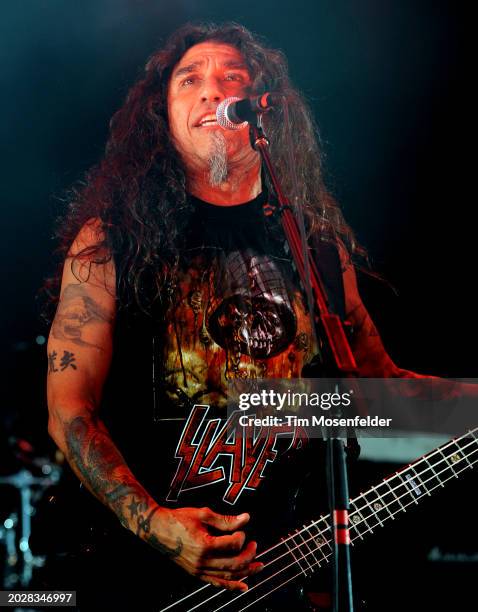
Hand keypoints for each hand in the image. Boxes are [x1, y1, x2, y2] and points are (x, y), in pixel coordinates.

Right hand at [147, 506, 262, 590]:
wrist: (158, 529)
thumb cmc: (179, 519)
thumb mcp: (203, 514)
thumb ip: (225, 520)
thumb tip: (245, 518)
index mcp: (204, 545)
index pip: (232, 544)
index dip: (241, 536)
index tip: (241, 529)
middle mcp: (202, 561)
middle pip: (234, 563)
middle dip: (249, 555)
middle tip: (255, 545)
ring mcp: (199, 570)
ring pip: (228, 576)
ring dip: (246, 573)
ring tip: (258, 567)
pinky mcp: (196, 573)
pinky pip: (216, 583)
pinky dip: (231, 586)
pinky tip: (243, 586)